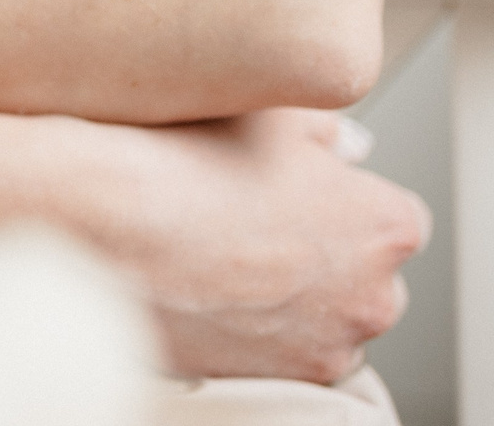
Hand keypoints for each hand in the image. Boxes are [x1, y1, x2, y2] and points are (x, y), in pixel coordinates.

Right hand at [99, 108, 427, 381]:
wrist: (103, 226)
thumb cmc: (187, 162)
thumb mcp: (267, 112)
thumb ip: (326, 130)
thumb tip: (346, 146)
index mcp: (388, 225)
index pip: (390, 216)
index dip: (337, 198)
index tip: (292, 189)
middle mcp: (375, 297)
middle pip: (364, 276)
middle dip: (322, 256)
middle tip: (252, 220)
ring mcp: (327, 347)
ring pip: (322, 321)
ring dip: (289, 299)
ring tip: (220, 256)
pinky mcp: (277, 381)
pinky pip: (281, 354)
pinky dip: (253, 331)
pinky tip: (206, 289)